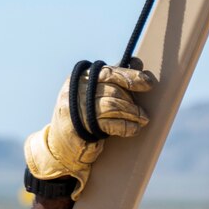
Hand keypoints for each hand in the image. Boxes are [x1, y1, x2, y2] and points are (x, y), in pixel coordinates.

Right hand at [24, 65, 155, 196]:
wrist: (61, 146)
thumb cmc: (84, 116)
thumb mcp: (95, 93)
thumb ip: (114, 79)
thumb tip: (137, 62)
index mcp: (81, 77)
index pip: (109, 72)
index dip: (130, 76)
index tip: (148, 83)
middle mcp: (75, 90)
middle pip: (112, 90)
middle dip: (132, 101)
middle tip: (145, 112)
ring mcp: (74, 108)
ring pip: (112, 105)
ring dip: (132, 114)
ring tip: (143, 120)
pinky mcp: (77, 127)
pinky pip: (108, 124)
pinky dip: (125, 126)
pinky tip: (134, 129)